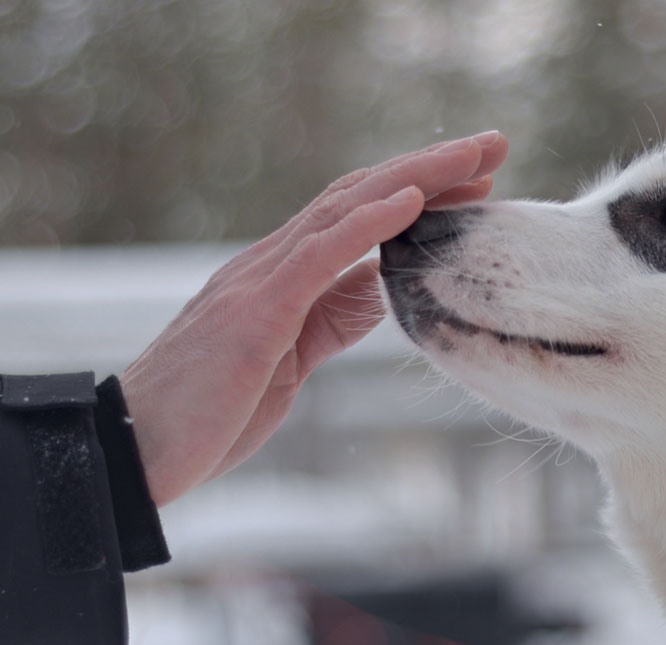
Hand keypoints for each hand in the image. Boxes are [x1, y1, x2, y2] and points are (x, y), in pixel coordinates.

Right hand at [121, 131, 507, 505]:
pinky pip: (320, 253)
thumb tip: (381, 285)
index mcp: (284, 274)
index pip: (360, 213)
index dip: (421, 192)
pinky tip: (413, 201)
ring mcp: (261, 280)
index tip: (480, 181)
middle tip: (495, 145)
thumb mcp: (293, 358)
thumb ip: (332, 315)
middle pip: (362, 195)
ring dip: (417, 177)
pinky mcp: (257, 310)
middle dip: (433, 168)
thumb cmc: (212, 409)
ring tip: (473, 157)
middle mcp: (273, 262)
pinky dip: (369, 221)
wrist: (139, 448)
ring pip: (347, 207)